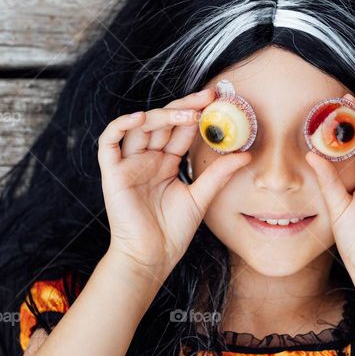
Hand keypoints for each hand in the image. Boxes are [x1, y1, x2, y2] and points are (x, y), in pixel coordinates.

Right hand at [97, 88, 251, 280]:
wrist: (151, 257)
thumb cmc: (172, 232)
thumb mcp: (201, 197)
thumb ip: (218, 174)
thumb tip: (246, 154)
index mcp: (165, 162)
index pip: (180, 130)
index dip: (197, 113)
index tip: (218, 101)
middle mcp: (146, 159)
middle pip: (162, 122)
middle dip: (184, 107)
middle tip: (208, 97)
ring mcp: (128, 164)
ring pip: (140, 127)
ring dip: (162, 115)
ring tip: (188, 113)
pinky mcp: (112, 173)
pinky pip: (109, 142)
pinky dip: (120, 126)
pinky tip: (140, 118)